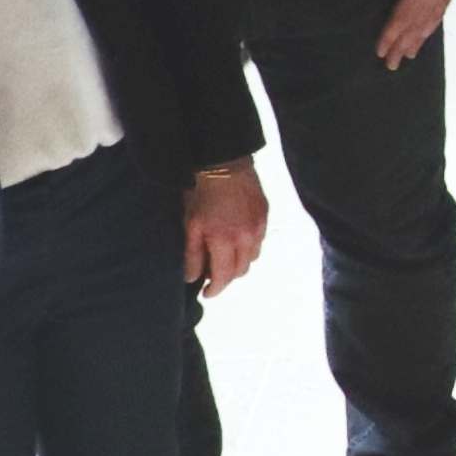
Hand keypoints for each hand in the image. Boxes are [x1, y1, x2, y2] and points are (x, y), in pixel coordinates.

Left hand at [182, 161, 268, 295]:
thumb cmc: (201, 193)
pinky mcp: (265, 216)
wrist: (224, 163)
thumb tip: (192, 277)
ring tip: (225, 257)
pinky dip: (247, 247)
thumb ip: (192, 254)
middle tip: (212, 276)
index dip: (214, 289)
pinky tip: (236, 239)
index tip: (206, 293)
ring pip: (252, 258)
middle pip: (240, 271)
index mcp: (224, 241)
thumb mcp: (190, 225)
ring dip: (239, 263)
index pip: (223, 277)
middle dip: (226, 278)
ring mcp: (259, 227)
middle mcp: (246, 238)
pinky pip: (259, 241)